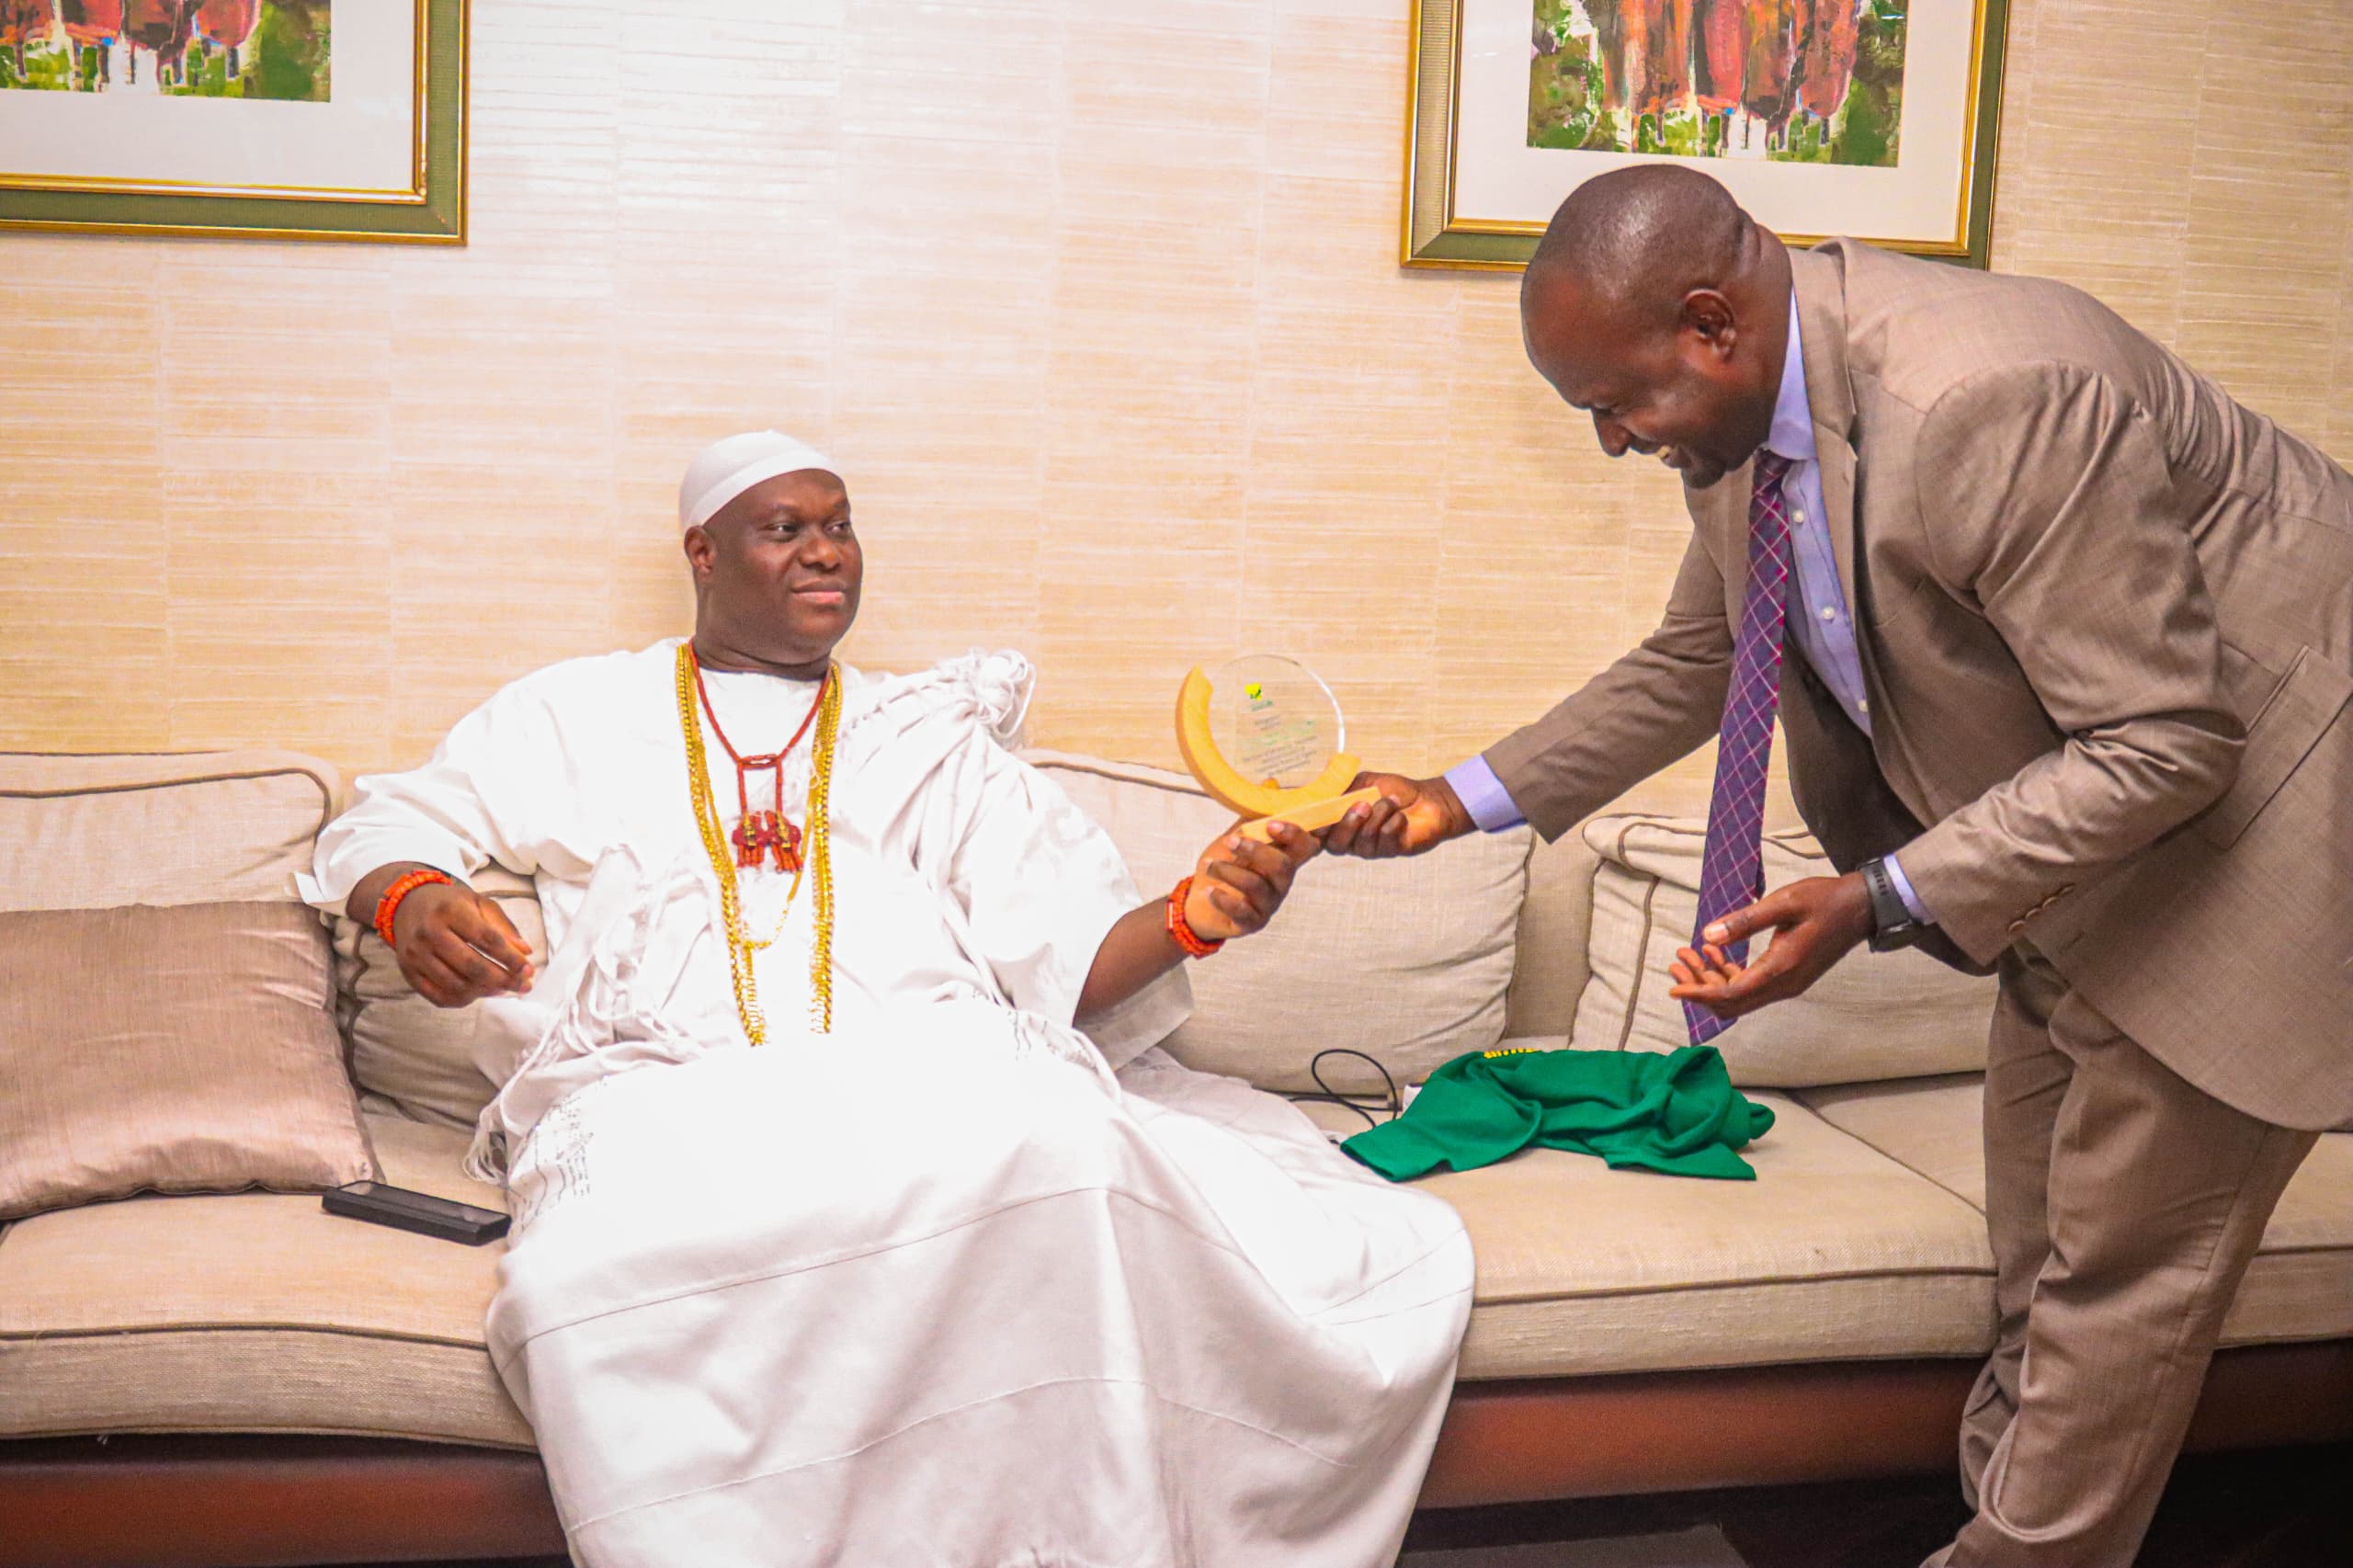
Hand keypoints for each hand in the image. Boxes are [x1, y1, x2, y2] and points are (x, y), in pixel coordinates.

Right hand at [390, 881, 536, 1007]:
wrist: (407, 904)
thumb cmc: (450, 904)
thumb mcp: (478, 903)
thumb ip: (503, 926)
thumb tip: (525, 952)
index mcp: (450, 911)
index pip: (487, 939)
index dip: (511, 958)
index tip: (529, 970)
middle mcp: (429, 933)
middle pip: (472, 966)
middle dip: (503, 980)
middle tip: (523, 986)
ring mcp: (416, 955)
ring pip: (456, 985)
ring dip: (485, 992)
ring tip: (503, 989)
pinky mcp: (408, 972)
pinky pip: (438, 996)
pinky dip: (462, 1000)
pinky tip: (478, 994)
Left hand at [1184, 820, 1319, 942]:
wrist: (1197, 900)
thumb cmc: (1223, 866)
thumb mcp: (1235, 838)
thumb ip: (1252, 818)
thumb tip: (1272, 784)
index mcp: (1283, 858)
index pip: (1306, 847)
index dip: (1296, 835)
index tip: (1271, 825)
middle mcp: (1281, 882)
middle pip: (1283, 866)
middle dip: (1256, 850)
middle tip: (1230, 842)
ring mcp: (1268, 904)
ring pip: (1257, 886)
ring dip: (1229, 871)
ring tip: (1208, 865)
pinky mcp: (1251, 923)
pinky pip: (1242, 912)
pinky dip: (1223, 898)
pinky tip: (1209, 890)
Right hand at [1320, 772, 1471, 859]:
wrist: (1427, 798)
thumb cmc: (1394, 790)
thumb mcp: (1364, 782)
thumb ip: (1341, 788)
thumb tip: (1318, 790)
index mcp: (1341, 824)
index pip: (1317, 834)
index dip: (1309, 830)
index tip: (1308, 818)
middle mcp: (1354, 840)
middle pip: (1335, 846)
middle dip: (1347, 824)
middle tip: (1363, 804)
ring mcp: (1373, 848)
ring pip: (1362, 842)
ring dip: (1377, 816)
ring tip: (1391, 802)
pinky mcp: (1392, 851)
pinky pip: (1385, 840)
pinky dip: (1393, 822)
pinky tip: (1402, 816)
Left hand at [1667, 873, 1872, 1021]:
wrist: (1862, 908)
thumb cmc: (1824, 900)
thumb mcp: (1783, 902)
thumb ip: (1745, 921)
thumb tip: (1708, 936)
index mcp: (1781, 968)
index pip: (1731, 993)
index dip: (1699, 994)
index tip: (1674, 988)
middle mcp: (1784, 984)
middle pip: (1732, 1002)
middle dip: (1699, 987)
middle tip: (1677, 963)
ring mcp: (1788, 984)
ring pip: (1740, 996)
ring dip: (1711, 980)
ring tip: (1688, 955)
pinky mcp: (1789, 977)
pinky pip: (1752, 986)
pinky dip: (1729, 975)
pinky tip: (1713, 953)